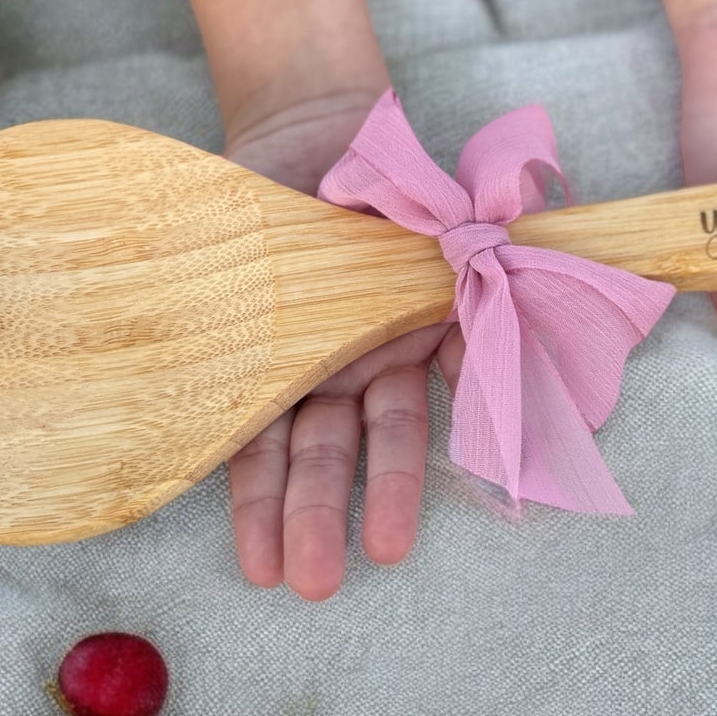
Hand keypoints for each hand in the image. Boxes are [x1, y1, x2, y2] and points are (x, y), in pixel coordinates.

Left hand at [223, 92, 459, 599]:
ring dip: (274, 509)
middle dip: (323, 518)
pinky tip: (212, 506)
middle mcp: (346, 368)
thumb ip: (475, 302)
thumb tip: (504, 362)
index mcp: (399, 354)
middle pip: (334, 452)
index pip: (396, 437)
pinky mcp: (242, 336)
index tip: (387, 549)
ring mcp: (291, 355)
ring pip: (280, 440)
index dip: (388, 491)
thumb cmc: (395, 184)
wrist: (319, 130)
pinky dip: (225, 449)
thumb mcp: (448, 237)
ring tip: (270, 576)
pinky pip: (230, 395)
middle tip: (316, 585)